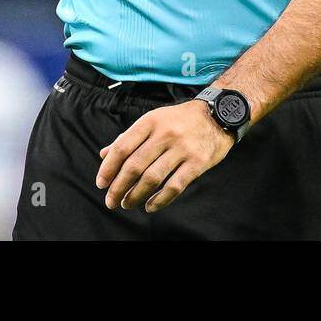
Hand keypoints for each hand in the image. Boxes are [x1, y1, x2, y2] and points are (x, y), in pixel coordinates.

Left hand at [96, 99, 234, 212]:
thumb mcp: (153, 120)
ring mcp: (182, 148)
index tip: (101, 183)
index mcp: (150, 121)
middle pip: (135, 165)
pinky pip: (174, 186)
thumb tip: (104, 155)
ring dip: (136, 195)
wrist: (218, 115)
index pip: (123, 147)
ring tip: (127, 203)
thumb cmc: (180, 120)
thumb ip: (129, 138)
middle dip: (119, 187)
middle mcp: (165, 134)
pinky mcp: (197, 162)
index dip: (109, 167)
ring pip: (152, 178)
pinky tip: (150, 206)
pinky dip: (160, 200)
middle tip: (111, 200)